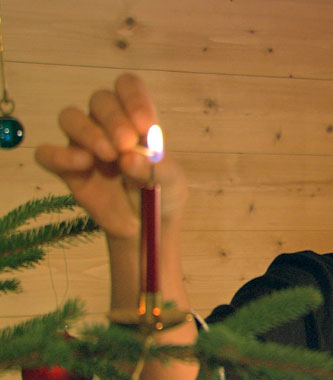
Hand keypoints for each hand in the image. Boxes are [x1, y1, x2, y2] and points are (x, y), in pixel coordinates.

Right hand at [35, 73, 186, 238]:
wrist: (146, 225)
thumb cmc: (161, 193)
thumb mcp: (171, 182)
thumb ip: (156, 168)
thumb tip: (128, 159)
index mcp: (136, 117)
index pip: (128, 86)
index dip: (134, 98)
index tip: (145, 125)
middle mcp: (107, 123)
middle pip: (100, 99)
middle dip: (114, 119)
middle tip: (127, 145)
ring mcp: (84, 144)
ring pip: (70, 117)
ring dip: (88, 131)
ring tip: (109, 155)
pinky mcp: (66, 169)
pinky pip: (47, 154)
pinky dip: (60, 156)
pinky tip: (82, 165)